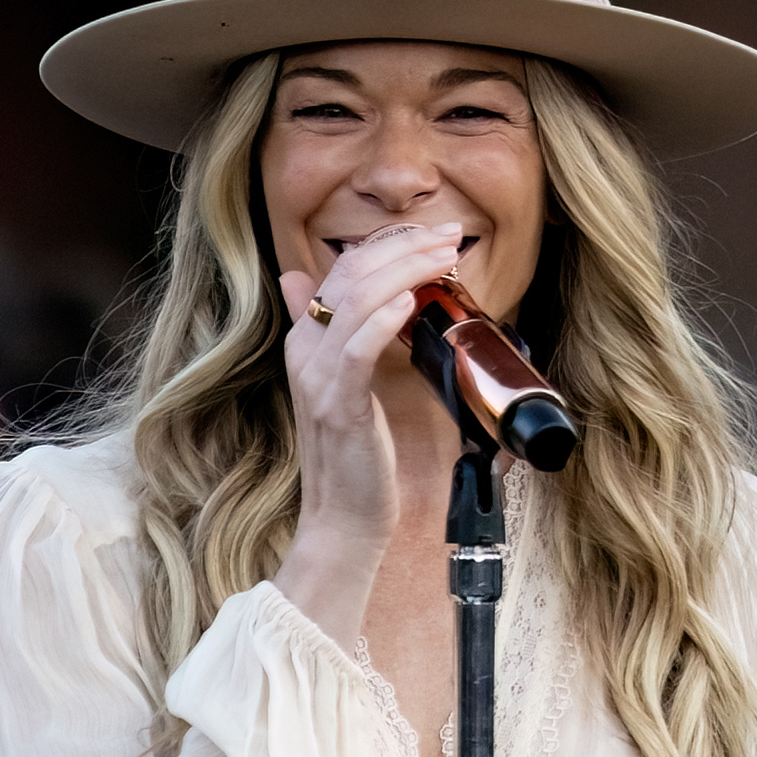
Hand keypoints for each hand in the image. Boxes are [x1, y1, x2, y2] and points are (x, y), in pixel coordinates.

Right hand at [273, 222, 461, 637]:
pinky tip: (409, 302)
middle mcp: (306, 351)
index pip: (344, 270)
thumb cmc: (358, 458)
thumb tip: (304, 280)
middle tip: (451, 236)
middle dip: (405, 246)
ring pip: (357, 301)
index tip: (435, 235)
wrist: (344, 520)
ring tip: (443, 258)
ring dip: (405, 270)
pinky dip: (382, 320)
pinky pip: (356, 350)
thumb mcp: (345, 387)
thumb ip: (340, 334)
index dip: (389, 244)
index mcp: (307, 341)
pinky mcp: (339, 405)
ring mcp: (318, 377)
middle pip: (351, 274)